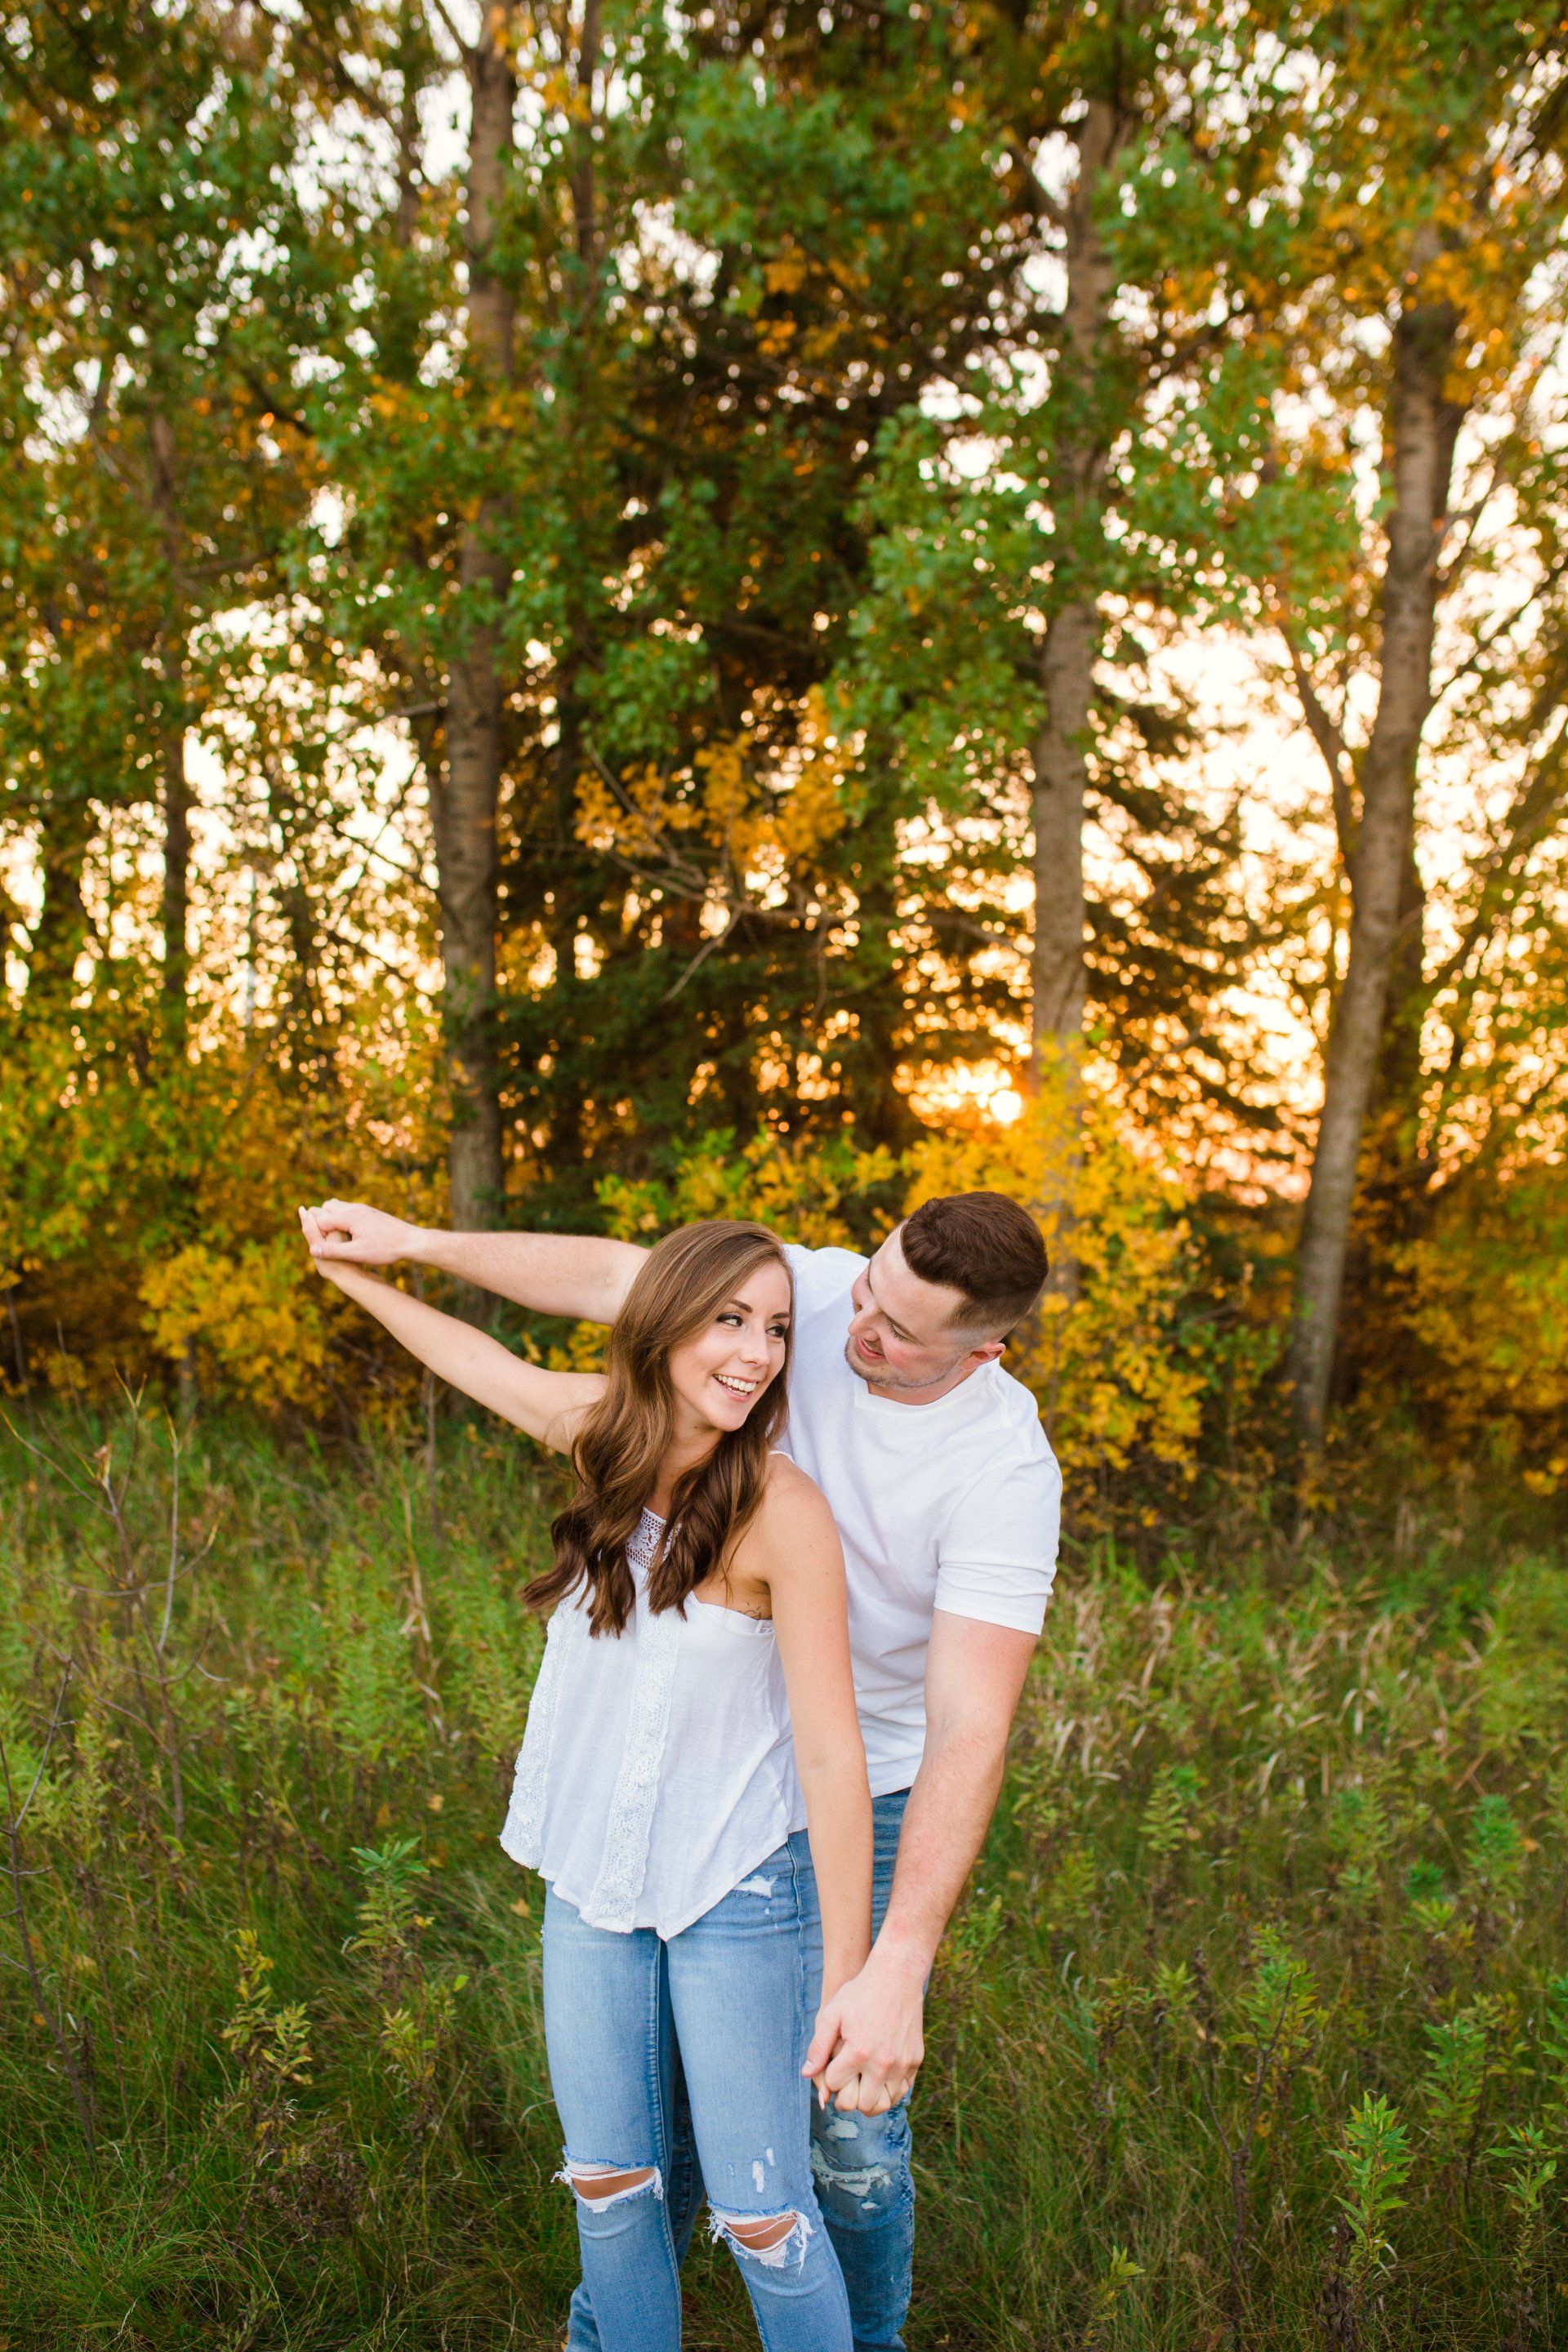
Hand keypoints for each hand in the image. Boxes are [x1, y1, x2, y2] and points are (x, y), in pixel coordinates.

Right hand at [298, 1199, 417, 1266]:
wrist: (410, 1240)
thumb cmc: (385, 1249)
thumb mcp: (357, 1253)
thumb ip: (333, 1251)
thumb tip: (312, 1250)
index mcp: (348, 1216)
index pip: (319, 1220)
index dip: (315, 1234)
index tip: (317, 1247)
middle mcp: (353, 1208)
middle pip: (325, 1208)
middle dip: (319, 1223)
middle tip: (323, 1241)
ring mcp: (361, 1208)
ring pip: (336, 1207)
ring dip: (330, 1219)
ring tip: (333, 1238)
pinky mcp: (368, 1212)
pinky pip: (347, 1210)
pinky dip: (341, 1219)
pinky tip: (347, 1235)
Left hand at [803, 1946, 925, 2115]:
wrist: (897, 1976)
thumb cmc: (860, 1993)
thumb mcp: (832, 2014)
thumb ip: (818, 2046)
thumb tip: (806, 2074)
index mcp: (858, 2052)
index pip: (835, 2086)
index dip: (830, 2077)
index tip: (833, 2066)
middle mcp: (881, 2063)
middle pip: (861, 2105)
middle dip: (848, 2098)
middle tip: (846, 2085)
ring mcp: (901, 2064)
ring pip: (884, 2104)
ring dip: (871, 2100)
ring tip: (862, 2087)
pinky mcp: (915, 2061)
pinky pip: (902, 2091)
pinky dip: (890, 2091)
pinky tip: (879, 2080)